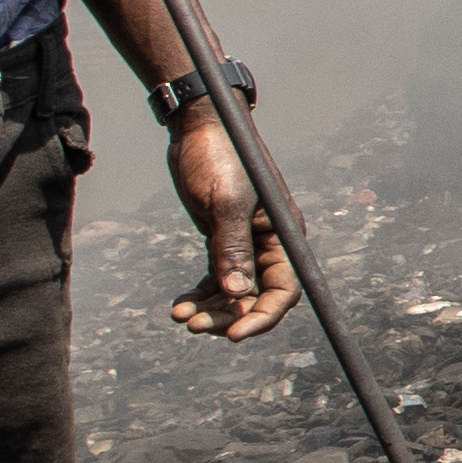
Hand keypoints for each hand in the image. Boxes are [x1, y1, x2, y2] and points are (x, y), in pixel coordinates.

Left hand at [164, 111, 295, 340]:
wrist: (199, 128)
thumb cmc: (220, 157)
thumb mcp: (226, 203)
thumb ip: (232, 248)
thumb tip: (236, 292)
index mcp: (282, 236)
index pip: (283, 290)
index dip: (262, 316)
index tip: (235, 334)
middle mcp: (268, 245)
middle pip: (255, 298)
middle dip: (227, 316)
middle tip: (194, 327)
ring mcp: (244, 244)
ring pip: (232, 293)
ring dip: (209, 310)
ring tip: (180, 318)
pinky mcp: (221, 239)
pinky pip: (215, 279)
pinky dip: (199, 296)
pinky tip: (179, 306)